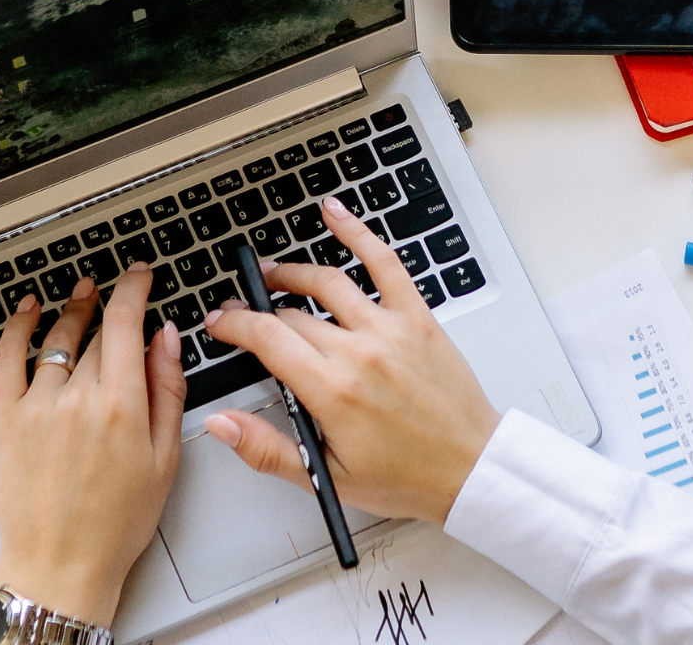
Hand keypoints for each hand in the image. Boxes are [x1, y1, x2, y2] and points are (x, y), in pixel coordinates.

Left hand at [0, 266, 186, 624]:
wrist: (60, 565)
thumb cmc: (115, 524)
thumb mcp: (163, 460)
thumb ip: (168, 391)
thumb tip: (167, 340)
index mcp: (121, 406)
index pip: (126, 322)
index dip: (134, 288)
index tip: (139, 275)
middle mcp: (77, 397)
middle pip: (97, 334)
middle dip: (111, 312)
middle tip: (119, 300)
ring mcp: (37, 404)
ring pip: (57, 338)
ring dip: (73, 312)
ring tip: (82, 297)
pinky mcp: (6, 417)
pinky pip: (9, 357)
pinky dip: (17, 327)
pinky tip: (28, 310)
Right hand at [200, 196, 500, 524]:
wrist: (471, 471)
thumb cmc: (406, 478)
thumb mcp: (327, 477)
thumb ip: (266, 449)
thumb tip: (221, 424)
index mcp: (332, 392)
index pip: (266, 338)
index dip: (234, 325)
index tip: (220, 324)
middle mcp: (358, 352)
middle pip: (291, 314)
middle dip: (257, 310)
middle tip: (242, 311)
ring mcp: (389, 328)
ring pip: (326, 282)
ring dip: (292, 273)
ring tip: (272, 275)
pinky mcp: (416, 317)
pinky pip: (384, 263)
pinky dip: (357, 232)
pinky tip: (334, 213)